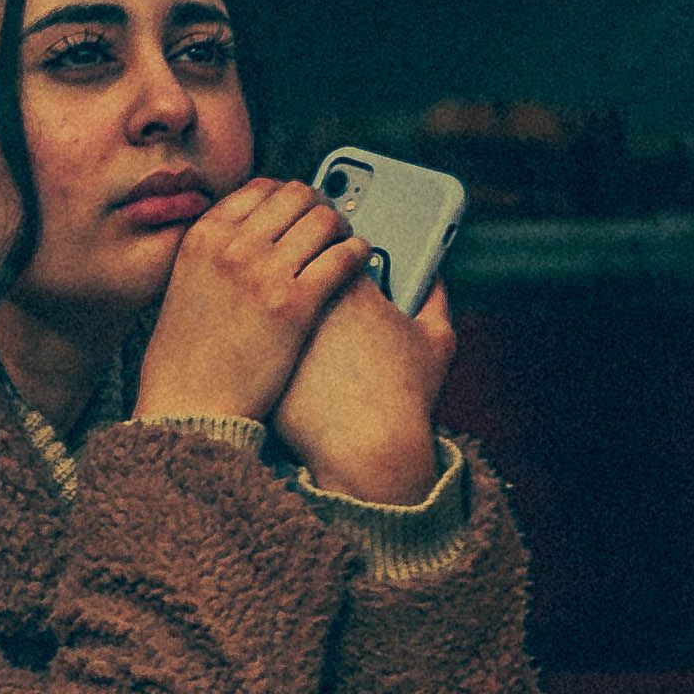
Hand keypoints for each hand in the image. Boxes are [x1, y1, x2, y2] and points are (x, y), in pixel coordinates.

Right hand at [132, 175, 371, 435]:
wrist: (189, 405)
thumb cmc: (187, 357)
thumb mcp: (185, 285)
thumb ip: (216, 253)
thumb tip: (257, 231)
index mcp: (205, 236)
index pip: (260, 188)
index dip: (289, 198)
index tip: (300, 212)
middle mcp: (234, 245)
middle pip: (297, 196)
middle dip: (319, 207)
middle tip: (329, 225)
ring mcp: (265, 273)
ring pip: (324, 220)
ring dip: (342, 228)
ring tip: (346, 243)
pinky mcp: (296, 305)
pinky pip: (343, 257)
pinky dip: (359, 253)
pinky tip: (361, 260)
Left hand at [275, 263, 457, 509]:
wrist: (367, 450)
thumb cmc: (405, 397)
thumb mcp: (437, 340)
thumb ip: (436, 296)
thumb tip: (432, 275)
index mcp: (347, 285)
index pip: (328, 244)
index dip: (333, 251)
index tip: (339, 263)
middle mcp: (304, 302)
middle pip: (292, 267)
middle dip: (300, 270)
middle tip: (313, 286)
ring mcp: (275, 331)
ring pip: (269, 302)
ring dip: (278, 304)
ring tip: (298, 324)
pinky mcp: (257, 361)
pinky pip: (256, 338)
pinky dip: (266, 342)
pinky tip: (283, 356)